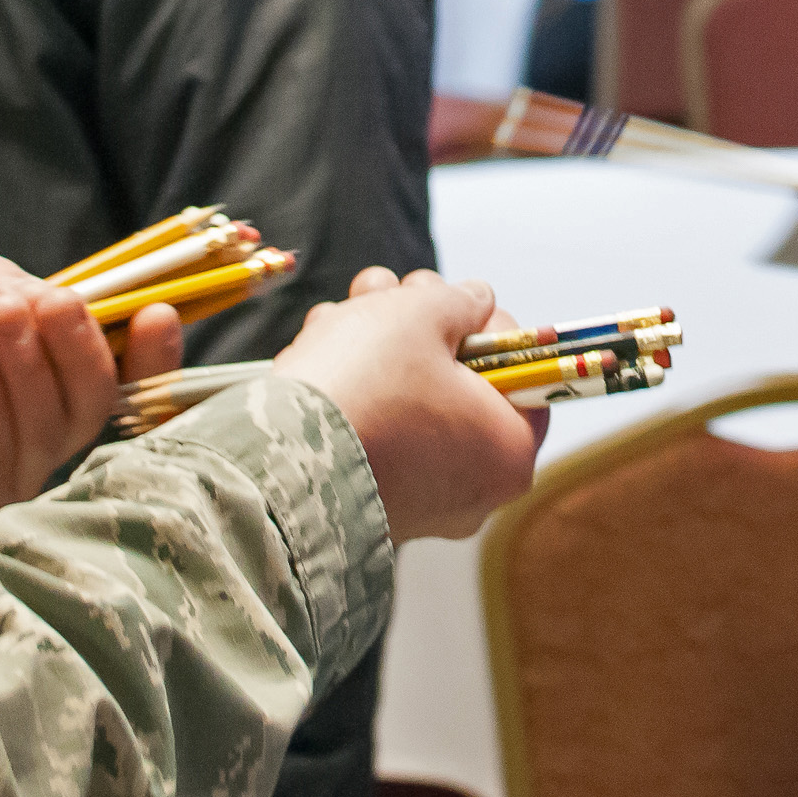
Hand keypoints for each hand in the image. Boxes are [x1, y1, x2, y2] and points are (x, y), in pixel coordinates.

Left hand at [0, 253, 184, 530]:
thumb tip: (42, 296)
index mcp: (56, 377)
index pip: (127, 378)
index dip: (155, 356)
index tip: (158, 313)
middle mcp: (46, 429)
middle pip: (95, 405)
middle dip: (81, 350)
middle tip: (53, 305)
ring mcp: (12, 469)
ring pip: (50, 431)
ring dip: (30, 370)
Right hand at [274, 267, 547, 541]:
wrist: (275, 463)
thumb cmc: (365, 385)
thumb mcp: (422, 315)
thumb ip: (460, 301)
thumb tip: (476, 300)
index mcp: (509, 451)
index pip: (522, 375)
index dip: (487, 325)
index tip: (450, 303)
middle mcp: (474, 490)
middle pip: (461, 385)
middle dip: (421, 328)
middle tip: (393, 294)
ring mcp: (419, 503)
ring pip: (410, 402)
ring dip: (377, 345)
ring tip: (343, 314)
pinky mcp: (368, 501)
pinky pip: (376, 434)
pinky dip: (353, 389)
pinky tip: (322, 348)